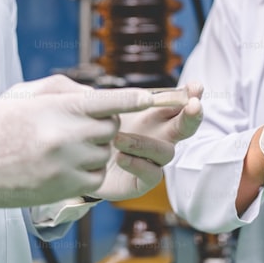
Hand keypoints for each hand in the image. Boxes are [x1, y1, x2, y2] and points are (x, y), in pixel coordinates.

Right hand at [0, 75, 153, 208]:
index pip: (108, 100)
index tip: (149, 97)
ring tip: (67, 147)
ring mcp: (69, 164)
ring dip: (95, 149)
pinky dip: (90, 172)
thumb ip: (62, 88)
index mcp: (58, 108)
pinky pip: (97, 178)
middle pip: (112, 127)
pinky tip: (69, 166)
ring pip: (105, 153)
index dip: (131, 98)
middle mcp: (68, 135)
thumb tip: (92, 93)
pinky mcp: (66, 187)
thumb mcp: (23, 93)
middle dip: (104, 125)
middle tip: (81, 126)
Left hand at [91, 83, 203, 201]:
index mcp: (150, 114)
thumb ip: (81, 95)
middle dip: (192, 115)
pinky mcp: (142, 181)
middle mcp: (157, 136)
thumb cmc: (92, 132)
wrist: (80, 166)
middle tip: (193, 106)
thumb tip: (68, 82)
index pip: (175, 102)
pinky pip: (152, 174)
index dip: (189, 94)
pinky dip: (138, 164)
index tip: (196, 86)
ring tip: (118, 139)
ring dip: (144, 143)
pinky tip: (120, 158)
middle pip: (185, 126)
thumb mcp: (87, 112)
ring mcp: (152, 159)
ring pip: (166, 152)